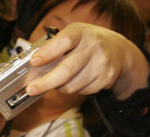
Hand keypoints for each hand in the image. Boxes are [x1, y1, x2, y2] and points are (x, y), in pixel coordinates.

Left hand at [26, 22, 149, 99]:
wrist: (119, 51)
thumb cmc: (86, 44)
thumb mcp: (71, 38)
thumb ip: (50, 52)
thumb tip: (30, 73)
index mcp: (80, 32)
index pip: (63, 41)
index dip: (47, 53)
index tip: (34, 62)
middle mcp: (93, 46)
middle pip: (67, 70)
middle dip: (46, 82)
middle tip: (31, 89)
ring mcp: (101, 63)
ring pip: (71, 85)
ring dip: (59, 87)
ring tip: (58, 80)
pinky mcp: (106, 78)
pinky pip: (81, 91)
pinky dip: (73, 89)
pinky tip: (77, 79)